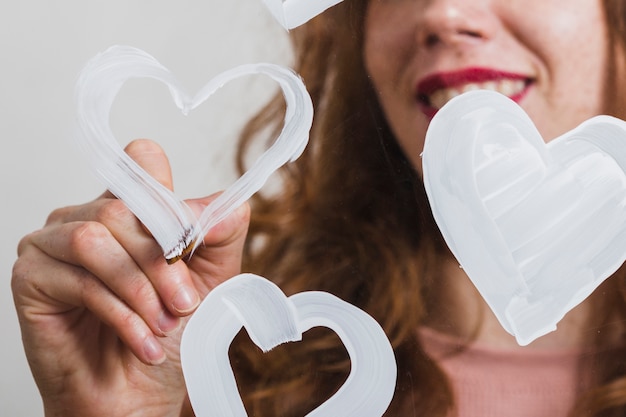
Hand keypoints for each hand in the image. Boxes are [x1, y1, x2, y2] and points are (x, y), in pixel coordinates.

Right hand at [12, 139, 249, 416]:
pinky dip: (120, 314)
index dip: (168, 197)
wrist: (137, 393)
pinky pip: (78, 280)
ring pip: (95, 238)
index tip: (191, 242)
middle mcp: (88, 218)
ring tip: (162, 324)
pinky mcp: (31, 278)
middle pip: (123, 209)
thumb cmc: (168, 333)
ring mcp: (53, 244)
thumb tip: (225, 204)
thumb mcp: (210, 279)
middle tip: (184, 304)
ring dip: (139, 288)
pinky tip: (141, 340)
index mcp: (130, 210)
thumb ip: (219, 234)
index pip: (142, 161)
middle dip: (162, 263)